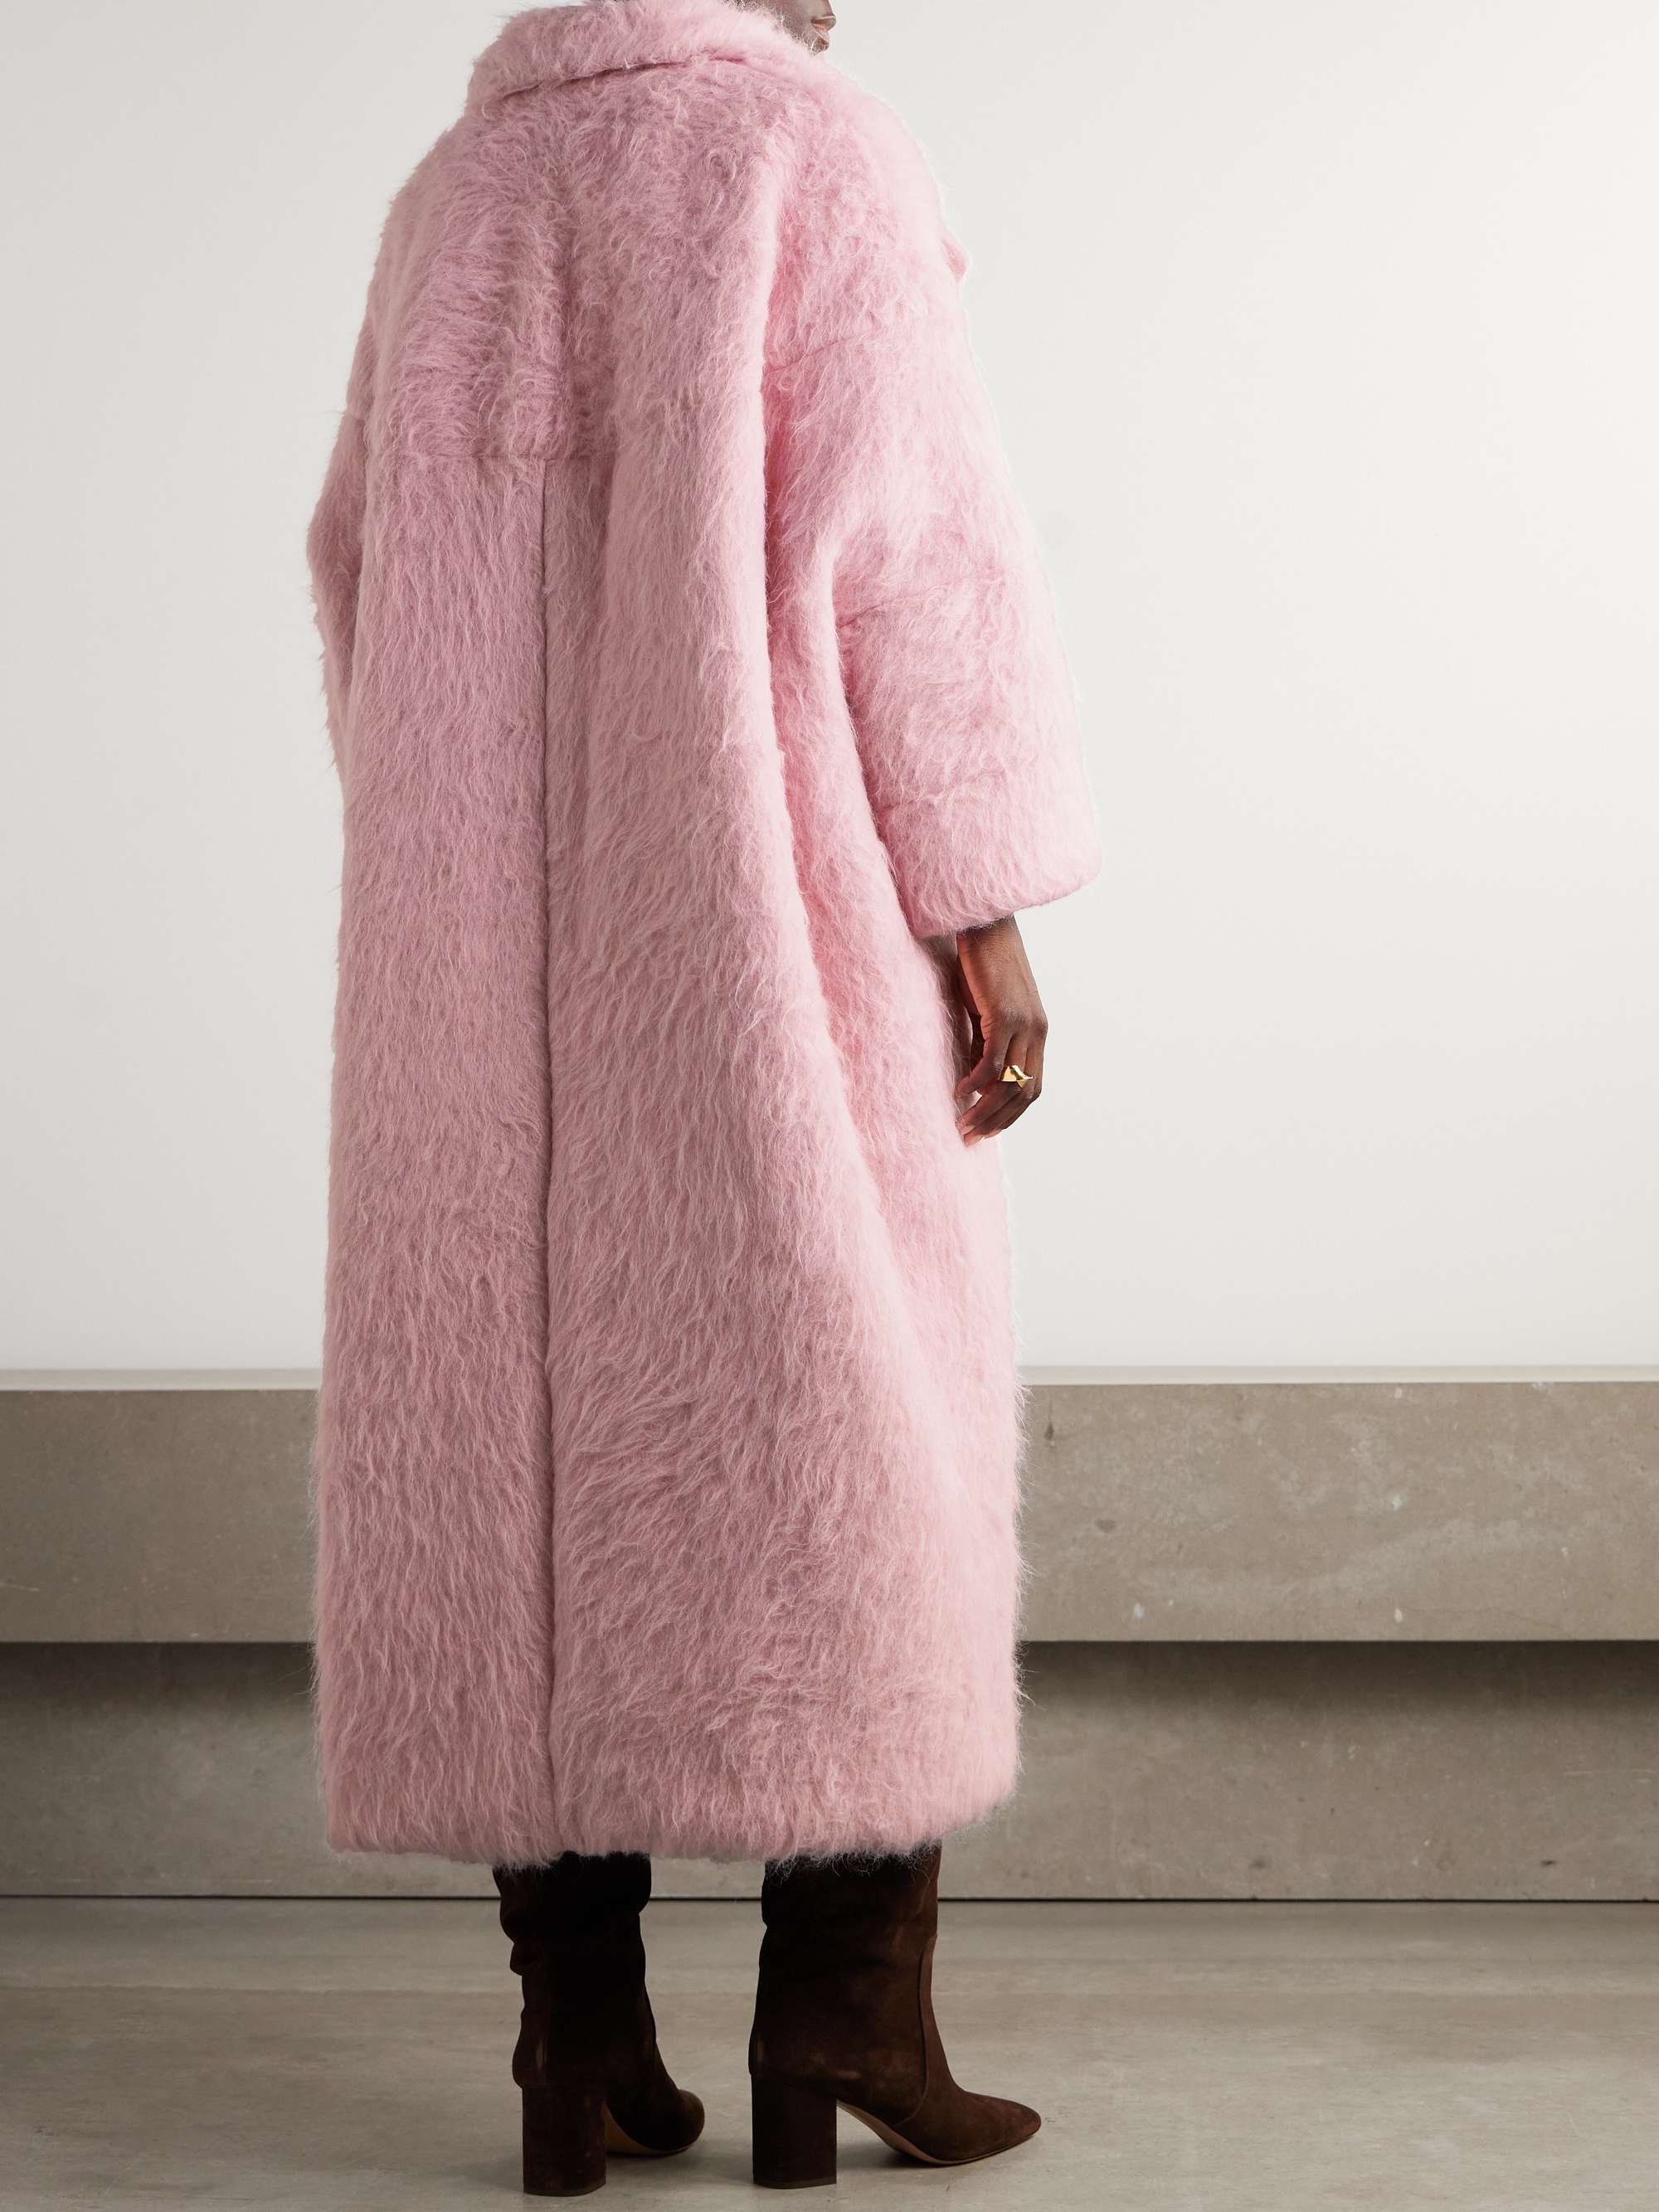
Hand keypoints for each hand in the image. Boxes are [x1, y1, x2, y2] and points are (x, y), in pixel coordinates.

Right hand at [951, 915, 1046, 1143]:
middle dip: (997, 1121)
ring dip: (986, 1110)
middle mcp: (1038, 1031)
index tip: (984, 1132)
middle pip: (1025, 1093)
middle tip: (969, 1137)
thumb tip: (975, 1082)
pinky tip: (958, 1092)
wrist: (983, 924)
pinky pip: (991, 1062)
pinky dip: (974, 1083)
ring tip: (962, 1124)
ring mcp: (1025, 1023)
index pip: (1032, 1089)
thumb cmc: (979, 966)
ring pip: (1010, 1083)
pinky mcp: (1005, 1014)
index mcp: (1037, 1033)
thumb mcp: (984, 1012)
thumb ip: (984, 1044)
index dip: (1010, 1116)